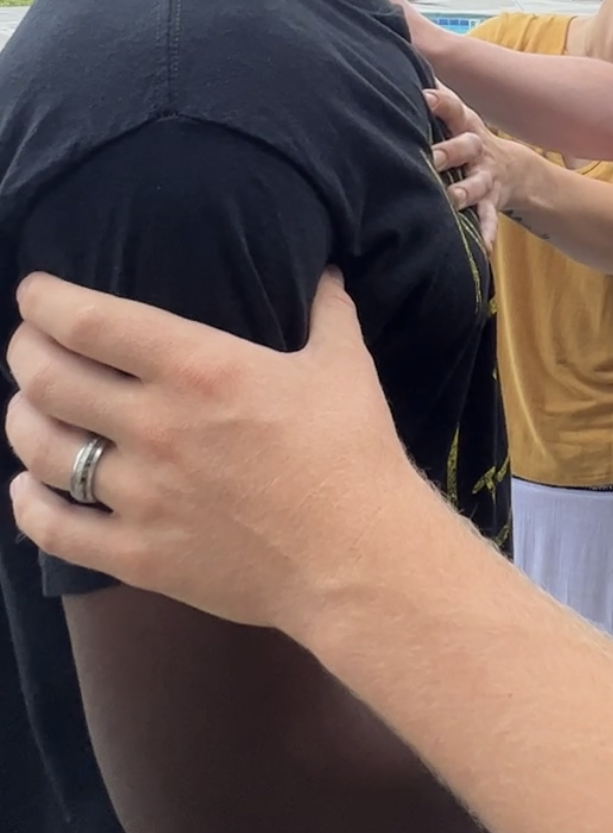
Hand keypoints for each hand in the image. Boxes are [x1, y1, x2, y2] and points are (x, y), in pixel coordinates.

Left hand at [5, 271, 428, 639]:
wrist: (359, 562)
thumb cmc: (354, 457)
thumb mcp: (343, 366)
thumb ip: (325, 310)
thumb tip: (326, 271)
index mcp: (199, 368)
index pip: (90, 322)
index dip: (46, 301)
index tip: (34, 293)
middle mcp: (156, 426)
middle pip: (48, 379)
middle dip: (23, 353)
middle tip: (26, 346)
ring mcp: (141, 495)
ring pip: (41, 449)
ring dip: (21, 422)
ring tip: (26, 411)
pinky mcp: (139, 556)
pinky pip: (54, 530)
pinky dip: (28, 504)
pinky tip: (28, 489)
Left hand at [425, 84, 502, 255]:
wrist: (514, 170)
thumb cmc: (467, 139)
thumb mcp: (457, 117)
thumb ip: (434, 95)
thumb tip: (401, 58)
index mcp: (466, 125)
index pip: (454, 108)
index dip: (440, 102)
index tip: (422, 97)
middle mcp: (478, 149)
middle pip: (466, 146)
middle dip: (449, 151)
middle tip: (430, 156)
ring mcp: (486, 177)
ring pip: (476, 184)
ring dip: (465, 191)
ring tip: (454, 198)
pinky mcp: (491, 202)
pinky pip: (489, 218)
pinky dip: (487, 232)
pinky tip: (484, 247)